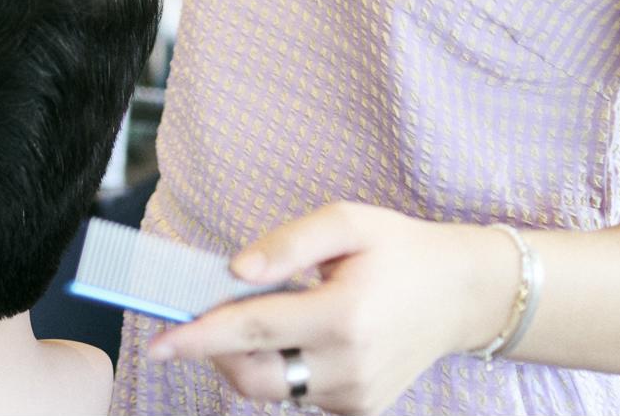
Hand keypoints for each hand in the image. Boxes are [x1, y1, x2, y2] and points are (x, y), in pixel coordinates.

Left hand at [143, 205, 515, 413]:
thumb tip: (233, 272)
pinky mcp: (359, 408)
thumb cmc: (399, 249)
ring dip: (251, 356)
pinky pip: (298, 393)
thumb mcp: (347, 222)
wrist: (461, 294)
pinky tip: (303, 334)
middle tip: (200, 319)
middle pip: (255, 377)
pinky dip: (283, 365)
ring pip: (274, 388)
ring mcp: (356, 395)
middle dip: (216, 353)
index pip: (254, 330)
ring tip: (265, 314)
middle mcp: (351, 365)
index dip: (199, 336)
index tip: (158, 342)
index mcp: (345, 314)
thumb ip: (286, 243)